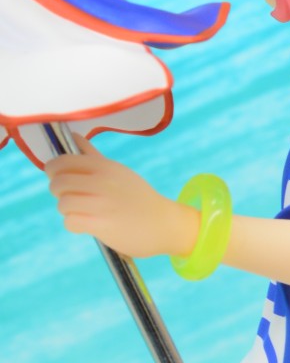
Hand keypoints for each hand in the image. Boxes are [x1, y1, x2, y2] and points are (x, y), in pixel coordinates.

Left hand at [46, 138, 197, 259]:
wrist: (164, 225)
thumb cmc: (139, 198)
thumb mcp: (119, 172)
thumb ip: (92, 155)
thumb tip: (74, 136)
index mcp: (105, 167)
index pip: (62, 162)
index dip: (53, 171)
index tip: (59, 178)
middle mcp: (102, 182)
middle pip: (58, 183)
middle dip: (59, 193)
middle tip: (71, 198)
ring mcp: (101, 204)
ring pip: (62, 204)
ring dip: (67, 210)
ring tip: (81, 212)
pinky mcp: (101, 224)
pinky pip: (70, 222)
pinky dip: (74, 225)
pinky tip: (86, 224)